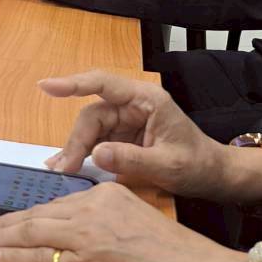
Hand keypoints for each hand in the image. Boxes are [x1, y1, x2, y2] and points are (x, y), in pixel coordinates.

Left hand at [0, 183, 244, 261]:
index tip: (11, 219)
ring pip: (31, 232)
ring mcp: (88, 236)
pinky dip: (15, 258)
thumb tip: (72, 239)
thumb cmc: (178, 261)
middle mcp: (94, 208)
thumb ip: (103, 225)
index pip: (57, 204)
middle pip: (38, 214)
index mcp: (108, 194)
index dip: (29, 215)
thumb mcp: (136, 226)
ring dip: (2, 238)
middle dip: (7, 223)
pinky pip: (39, 259)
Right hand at [37, 71, 233, 200]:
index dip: (73, 84)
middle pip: (93, 114)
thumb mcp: (168, 166)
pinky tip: (70, 166)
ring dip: (76, 148)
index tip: (46, 86)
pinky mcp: (123, 135)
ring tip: (61, 169)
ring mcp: (127, 120)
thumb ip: (132, 160)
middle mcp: (133, 105)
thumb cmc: (199, 166)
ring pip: (91, 129)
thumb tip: (96, 154)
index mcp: (147, 100)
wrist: (216, 177)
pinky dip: (84, 154)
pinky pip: (97, 140)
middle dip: (77, 140)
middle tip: (63, 167)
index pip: (103, 84)